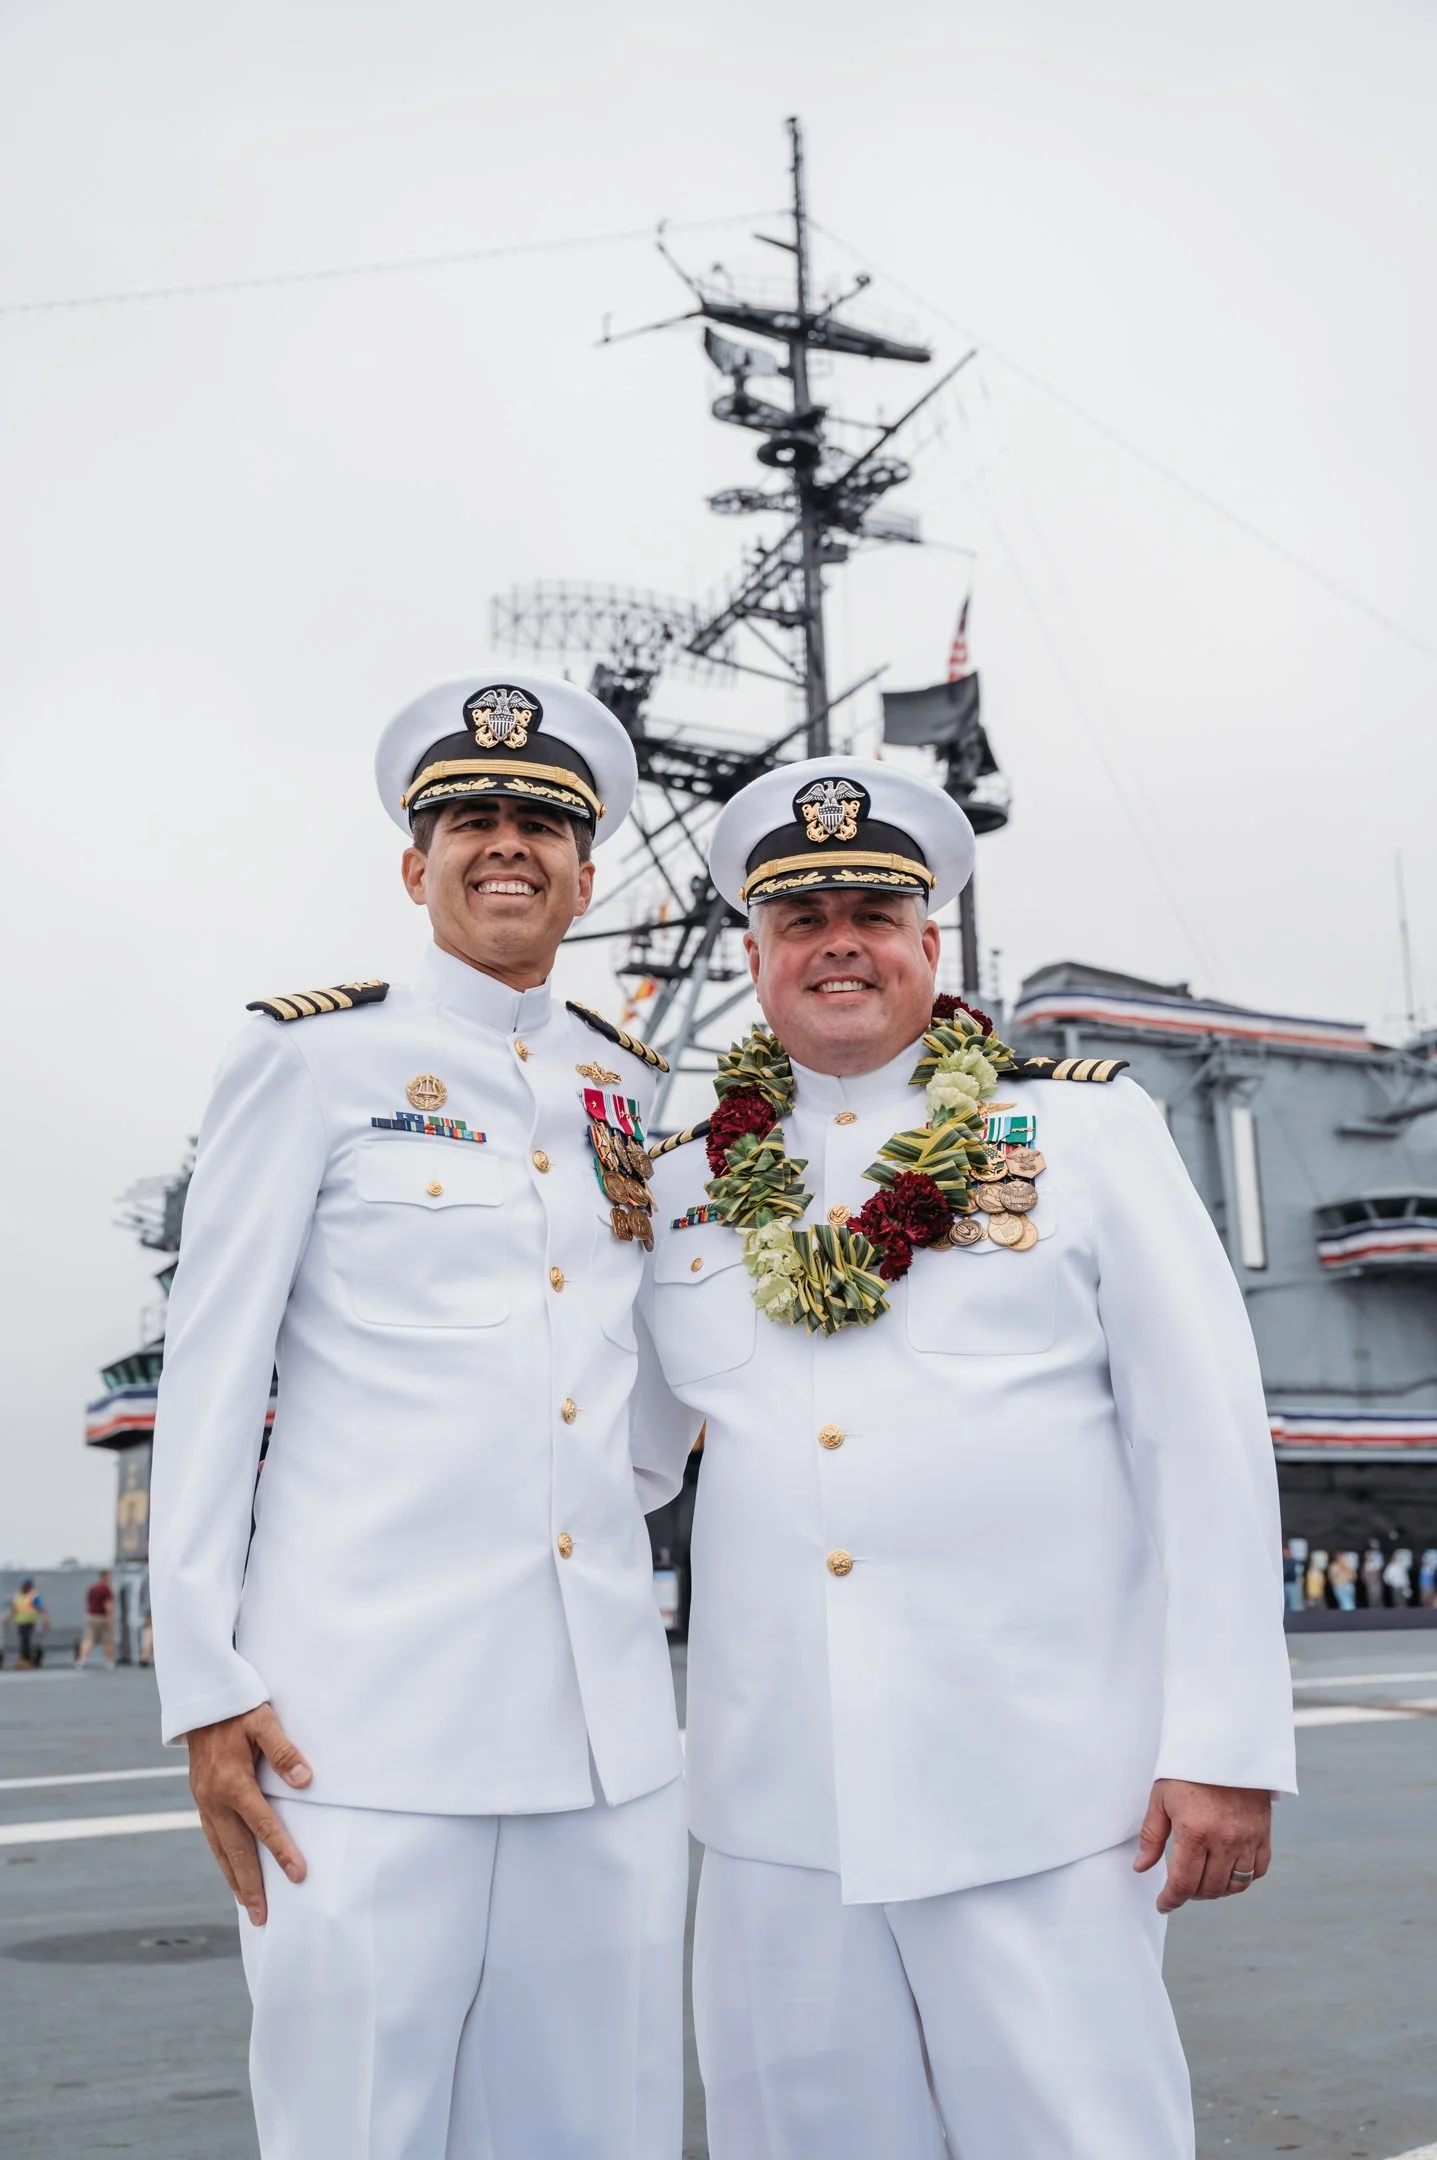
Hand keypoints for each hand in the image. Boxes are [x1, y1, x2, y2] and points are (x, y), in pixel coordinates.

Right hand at [187, 1704, 311, 1924]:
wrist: (202, 1700)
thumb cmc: (239, 1708)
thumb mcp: (264, 1721)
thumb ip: (284, 1751)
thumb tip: (306, 1781)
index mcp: (233, 1782)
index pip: (262, 1825)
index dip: (282, 1851)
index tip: (298, 1875)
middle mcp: (214, 1799)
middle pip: (236, 1850)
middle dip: (250, 1885)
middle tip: (262, 1917)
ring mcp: (204, 1801)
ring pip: (220, 1849)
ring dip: (234, 1879)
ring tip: (247, 1906)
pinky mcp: (200, 1798)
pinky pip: (211, 1837)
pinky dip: (222, 1859)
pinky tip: (231, 1870)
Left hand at [1133, 1779, 1271, 1912]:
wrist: (1227, 1746)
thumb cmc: (1188, 1770)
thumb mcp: (1161, 1798)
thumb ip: (1152, 1836)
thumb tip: (1142, 1868)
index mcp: (1195, 1832)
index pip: (1184, 1883)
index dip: (1171, 1899)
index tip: (1164, 1904)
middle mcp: (1224, 1841)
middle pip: (1209, 1889)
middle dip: (1191, 1894)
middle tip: (1180, 1887)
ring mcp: (1248, 1840)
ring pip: (1235, 1885)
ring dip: (1216, 1890)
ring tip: (1202, 1881)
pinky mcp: (1263, 1835)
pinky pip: (1257, 1871)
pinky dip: (1242, 1879)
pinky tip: (1227, 1872)